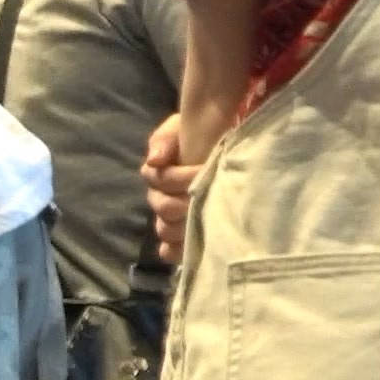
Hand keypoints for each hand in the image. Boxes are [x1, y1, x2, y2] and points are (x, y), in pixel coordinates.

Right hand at [143, 113, 194, 267]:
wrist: (225, 146)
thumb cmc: (204, 137)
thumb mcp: (184, 128)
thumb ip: (166, 138)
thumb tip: (155, 159)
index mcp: (158, 173)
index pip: (156, 178)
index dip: (178, 177)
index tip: (204, 169)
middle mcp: (160, 198)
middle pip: (161, 207)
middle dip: (184, 202)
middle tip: (209, 197)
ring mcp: (169, 220)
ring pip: (164, 230)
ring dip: (183, 227)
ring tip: (207, 221)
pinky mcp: (181, 240)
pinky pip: (169, 251)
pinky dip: (178, 251)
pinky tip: (193, 248)